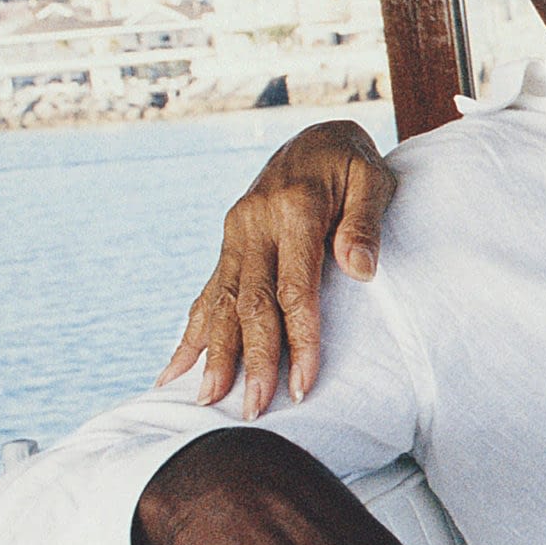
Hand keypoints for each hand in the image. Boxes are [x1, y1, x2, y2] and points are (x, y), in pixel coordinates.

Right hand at [158, 120, 394, 416]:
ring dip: (215, 354)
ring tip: (206, 400)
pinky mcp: (229, 242)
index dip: (300, 339)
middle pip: (252, 304)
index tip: (304, 383)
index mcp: (293, 209)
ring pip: (223, 302)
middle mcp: (254, 223)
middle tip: (252, 410)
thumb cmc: (353, 163)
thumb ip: (365, 224)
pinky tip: (173, 368)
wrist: (316, 134)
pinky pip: (208, 291)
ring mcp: (236, 233)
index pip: (295, 289)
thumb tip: (361, 271)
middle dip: (252, 360)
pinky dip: (192, 332)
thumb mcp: (372, 181)